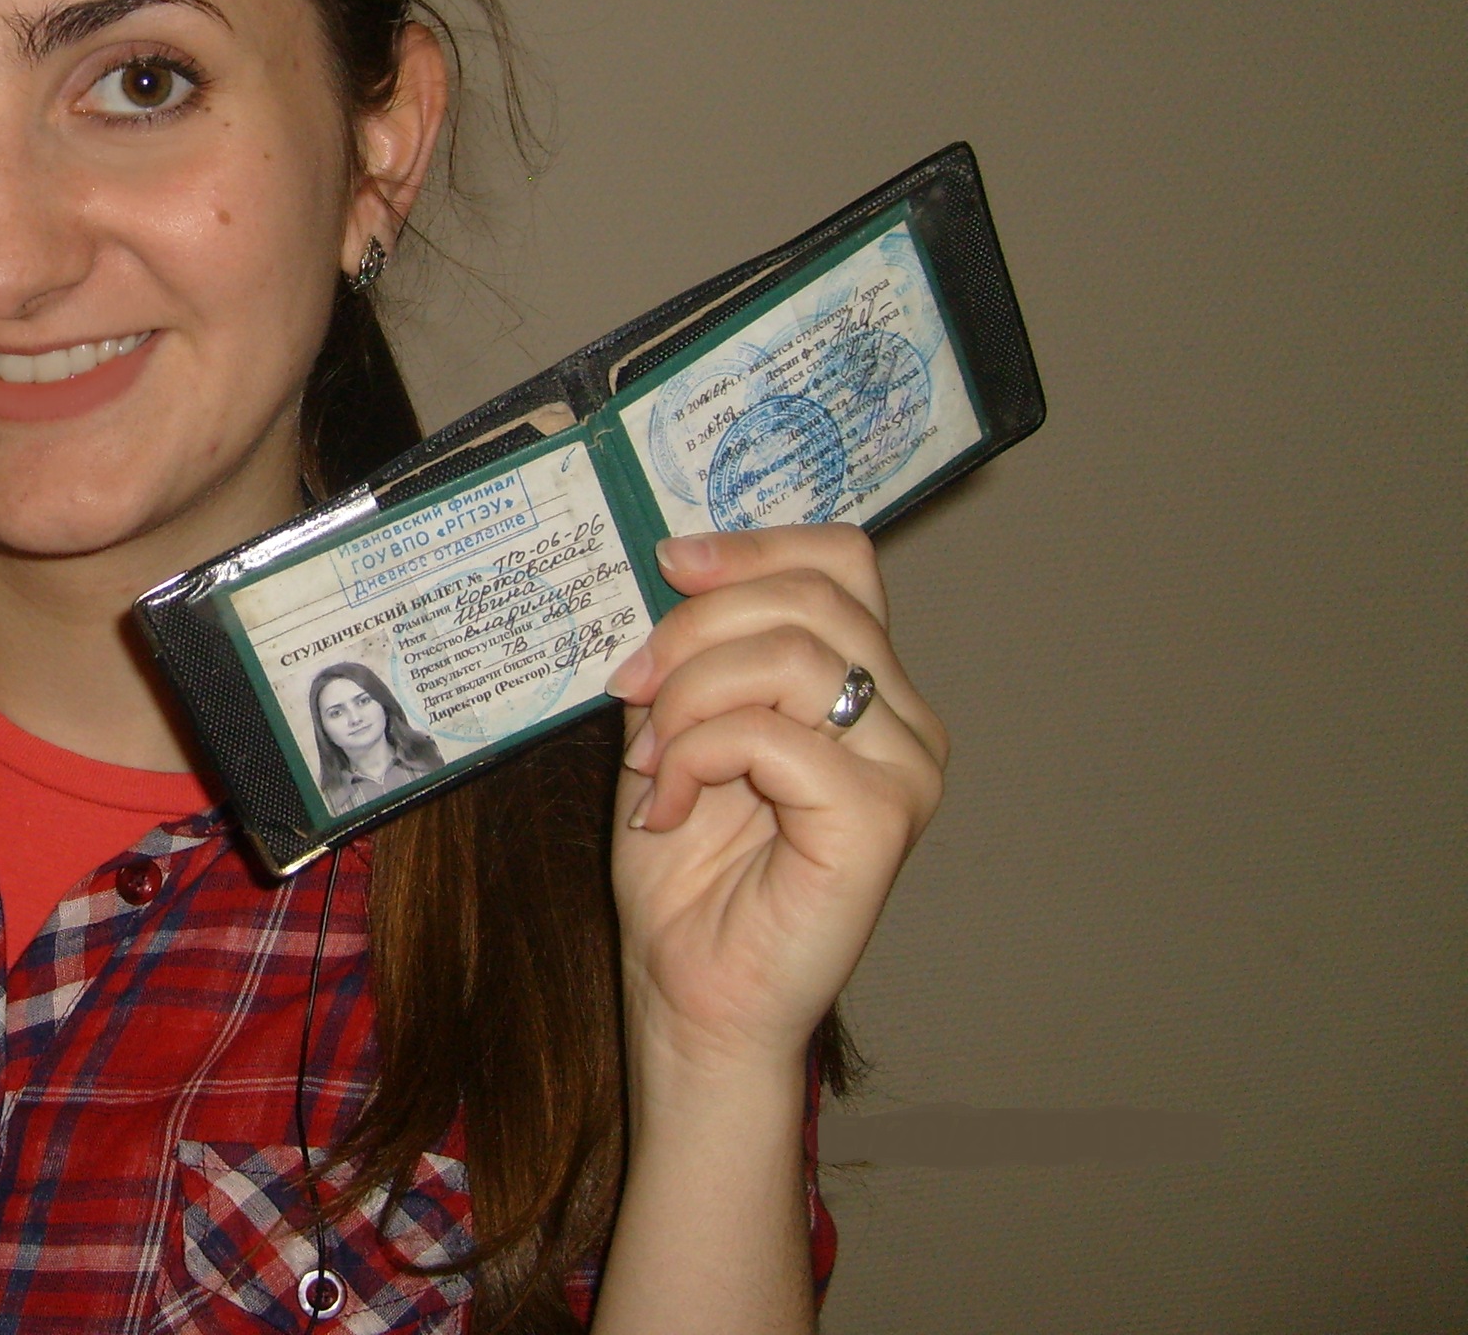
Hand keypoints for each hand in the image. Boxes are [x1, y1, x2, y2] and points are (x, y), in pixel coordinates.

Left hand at [608, 525, 946, 1078]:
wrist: (691, 991)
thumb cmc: (686, 870)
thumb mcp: (673, 723)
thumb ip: (693, 649)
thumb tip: (675, 560)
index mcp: (864, 683)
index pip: (841, 560)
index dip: (754, 546)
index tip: (668, 564)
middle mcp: (905, 717)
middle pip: (810, 594)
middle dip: (695, 627)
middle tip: (631, 687)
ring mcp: (906, 767)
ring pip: (792, 655)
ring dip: (689, 698)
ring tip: (651, 765)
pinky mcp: (882, 818)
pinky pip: (775, 734)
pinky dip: (697, 755)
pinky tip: (668, 806)